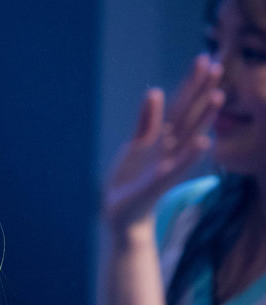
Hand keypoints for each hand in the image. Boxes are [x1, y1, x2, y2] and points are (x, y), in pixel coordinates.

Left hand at [104, 54, 223, 234]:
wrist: (121, 211)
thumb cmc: (131, 177)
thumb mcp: (136, 145)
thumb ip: (146, 120)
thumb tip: (154, 91)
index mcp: (163, 138)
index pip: (181, 106)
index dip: (191, 84)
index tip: (204, 59)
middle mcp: (170, 148)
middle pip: (189, 115)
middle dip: (202, 92)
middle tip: (217, 66)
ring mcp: (167, 165)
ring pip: (189, 138)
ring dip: (204, 118)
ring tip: (218, 97)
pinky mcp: (159, 182)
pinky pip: (177, 167)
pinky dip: (189, 155)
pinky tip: (202, 142)